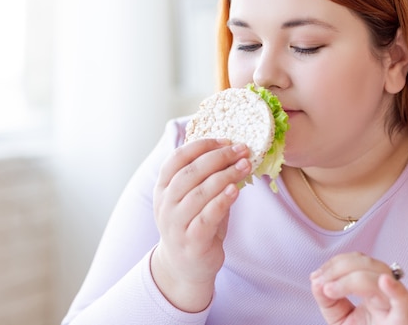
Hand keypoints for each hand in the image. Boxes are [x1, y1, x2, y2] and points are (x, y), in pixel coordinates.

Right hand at [151, 138, 250, 311]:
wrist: (186, 267)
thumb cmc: (194, 224)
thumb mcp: (193, 198)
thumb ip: (205, 177)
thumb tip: (233, 151)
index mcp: (163, 188)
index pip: (177, 158)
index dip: (201, 145)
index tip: (225, 140)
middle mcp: (165, 204)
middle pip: (190, 172)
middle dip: (218, 157)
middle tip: (241, 149)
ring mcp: (176, 224)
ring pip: (199, 193)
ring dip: (225, 175)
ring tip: (245, 165)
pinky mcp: (191, 242)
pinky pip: (206, 217)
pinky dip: (221, 201)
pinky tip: (235, 190)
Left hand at [310, 252, 407, 324]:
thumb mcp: (339, 318)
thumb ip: (327, 300)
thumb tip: (316, 282)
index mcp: (373, 288)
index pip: (357, 262)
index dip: (335, 263)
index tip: (316, 276)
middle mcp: (386, 292)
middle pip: (368, 264)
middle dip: (339, 267)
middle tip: (320, 281)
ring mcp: (397, 304)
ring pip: (380, 276)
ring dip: (350, 278)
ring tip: (330, 290)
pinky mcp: (404, 319)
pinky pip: (404, 299)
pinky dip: (395, 288)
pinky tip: (384, 282)